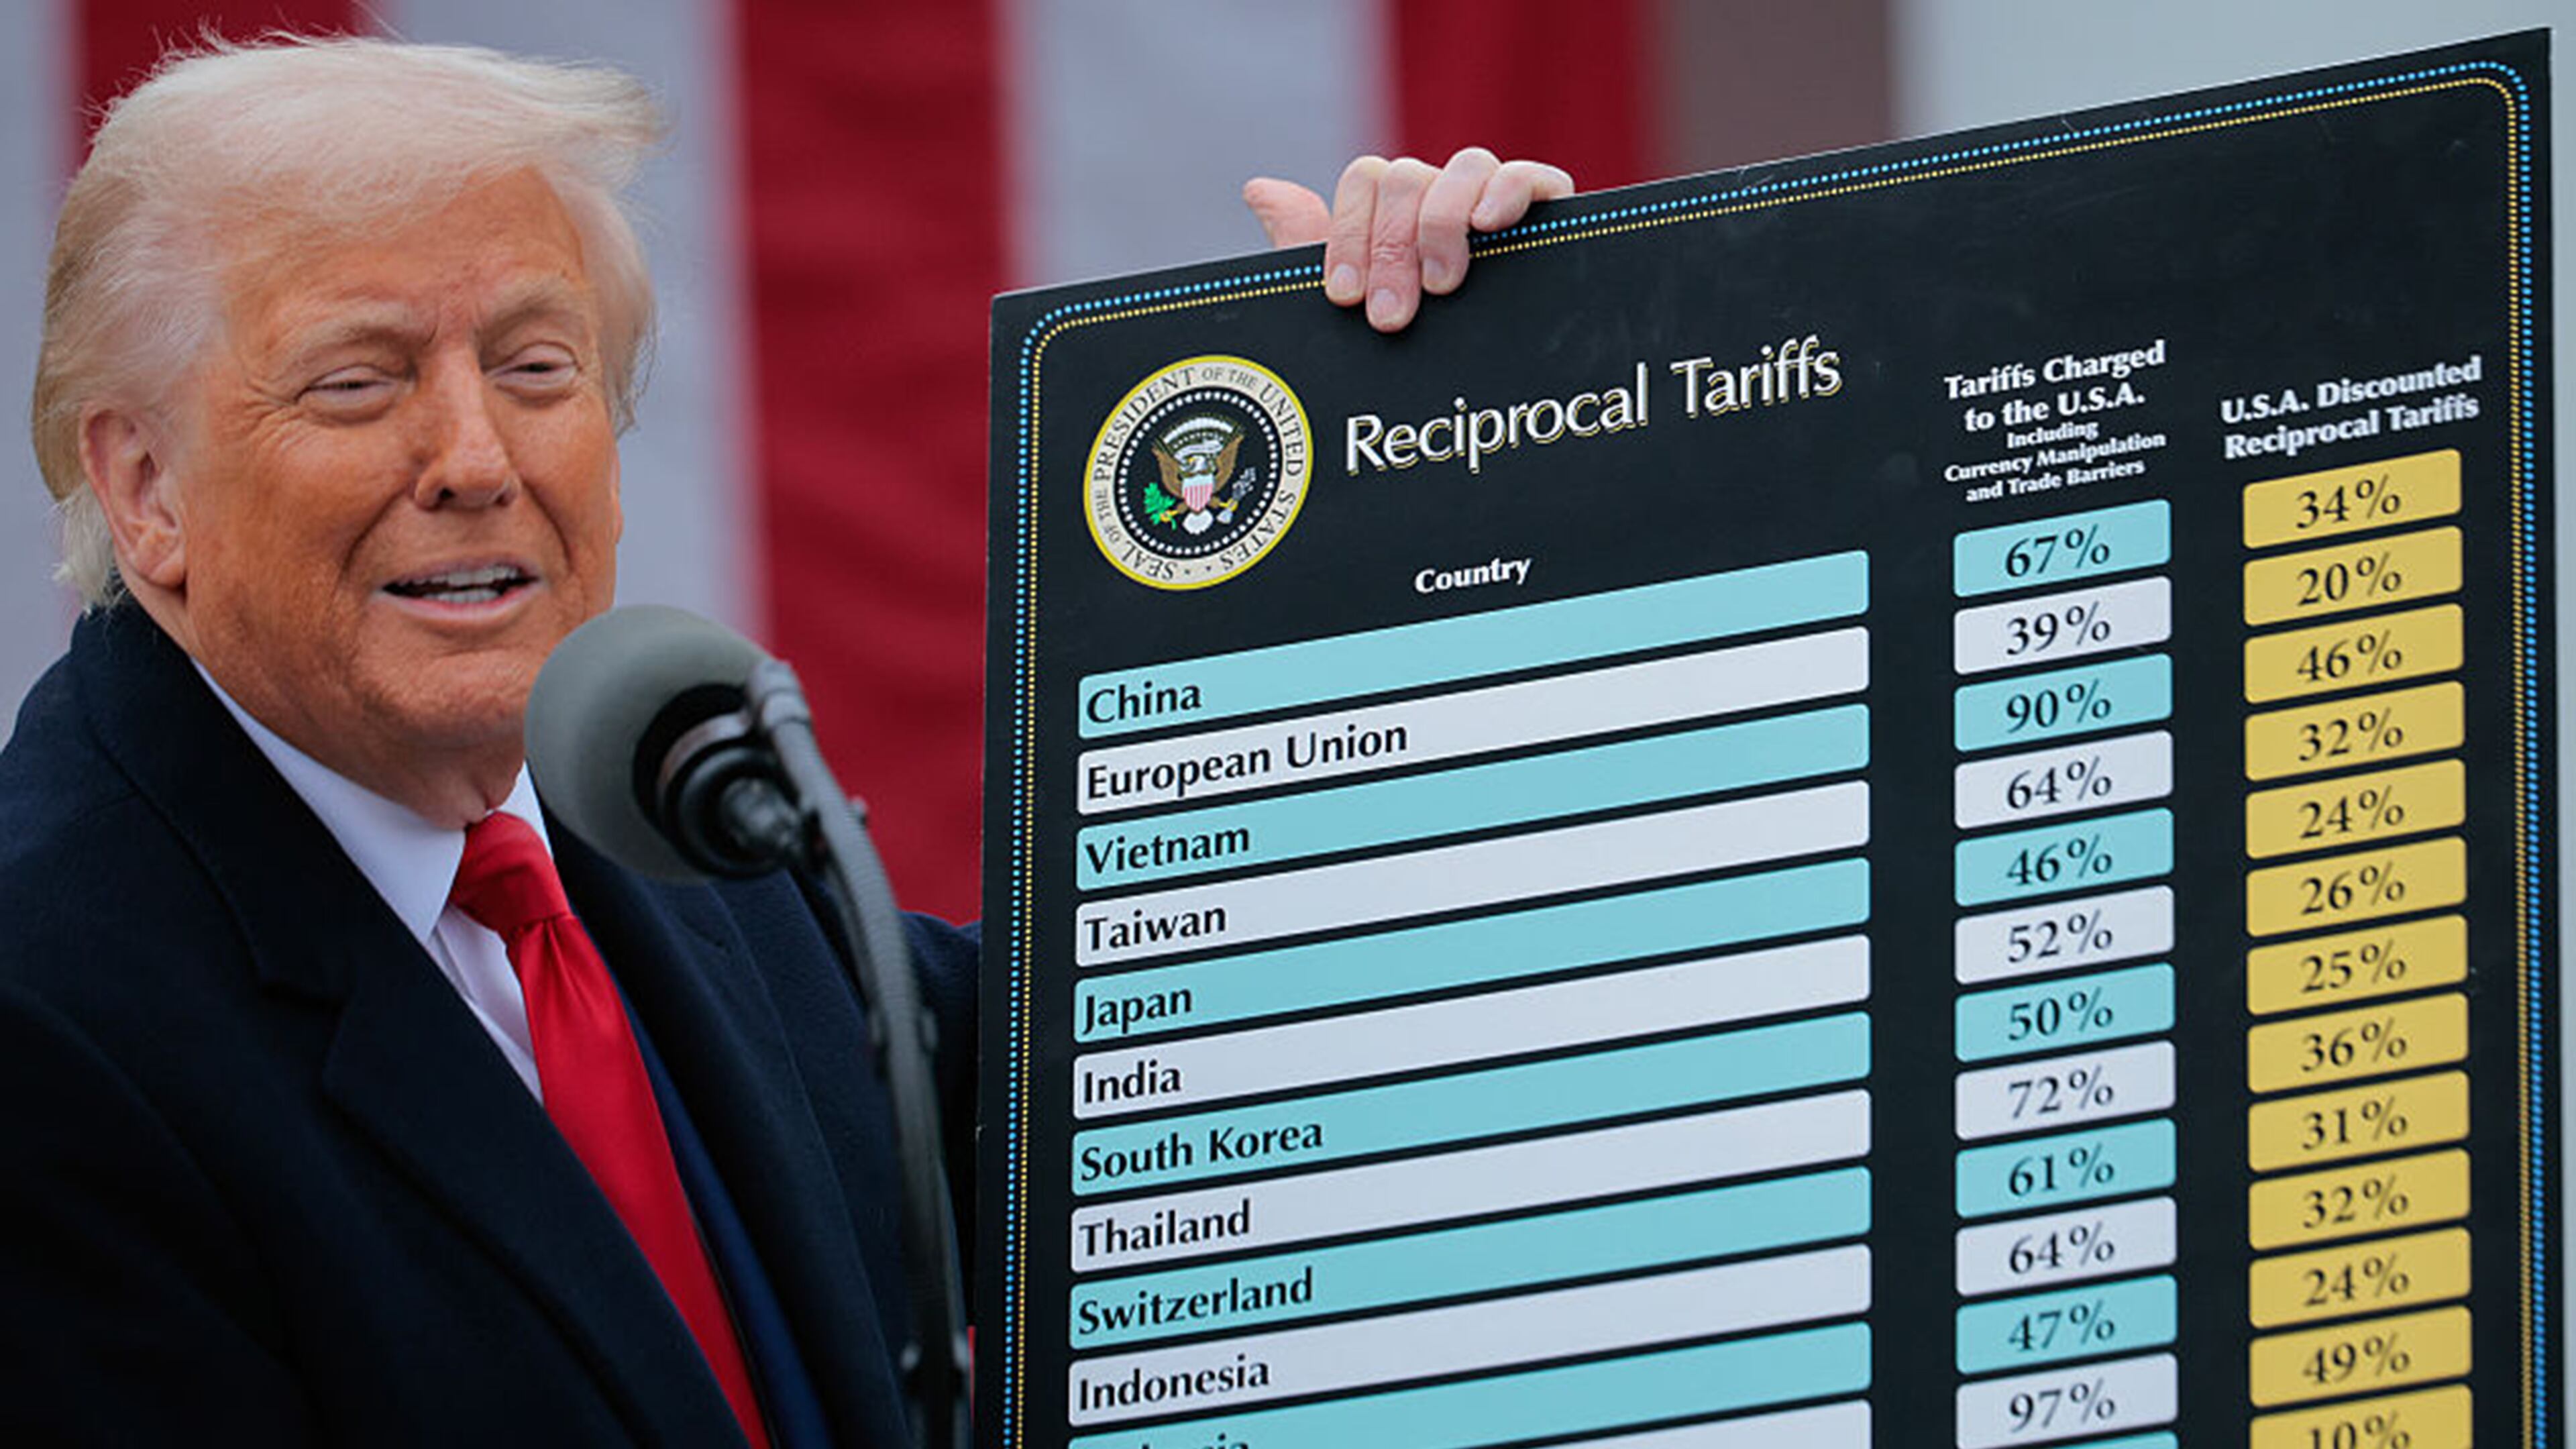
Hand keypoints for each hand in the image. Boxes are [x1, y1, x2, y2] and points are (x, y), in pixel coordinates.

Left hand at [1243, 148, 1574, 332]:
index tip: (1345, 297)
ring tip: (1443, 286)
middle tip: (1391, 317)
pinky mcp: (1547, 217)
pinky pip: (1530, 177)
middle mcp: (1443, 198)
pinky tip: (1490, 225)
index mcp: (1396, 213)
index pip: (1366, 180)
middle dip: (1390, 249)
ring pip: (1465, 166)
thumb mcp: (1353, 306)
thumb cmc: (1415, 349)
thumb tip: (1258, 188)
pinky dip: (1509, 191)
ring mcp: (1494, 203)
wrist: (1487, 409)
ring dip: (1443, 224)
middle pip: (1408, 177)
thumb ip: (1305, 247)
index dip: (1349, 234)